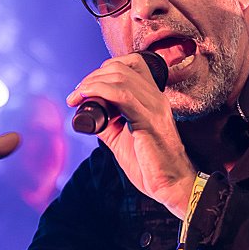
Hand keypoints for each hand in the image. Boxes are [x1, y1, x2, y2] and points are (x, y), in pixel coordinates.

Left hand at [66, 52, 195, 217]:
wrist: (171, 184)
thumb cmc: (150, 165)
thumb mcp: (121, 138)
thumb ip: (107, 122)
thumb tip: (87, 112)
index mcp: (152, 99)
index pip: (131, 64)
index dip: (103, 69)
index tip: (85, 88)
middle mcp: (155, 97)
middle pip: (120, 67)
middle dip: (92, 76)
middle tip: (77, 94)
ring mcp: (154, 107)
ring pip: (120, 76)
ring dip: (92, 83)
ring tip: (77, 97)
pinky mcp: (149, 121)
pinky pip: (122, 95)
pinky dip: (99, 91)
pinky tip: (85, 99)